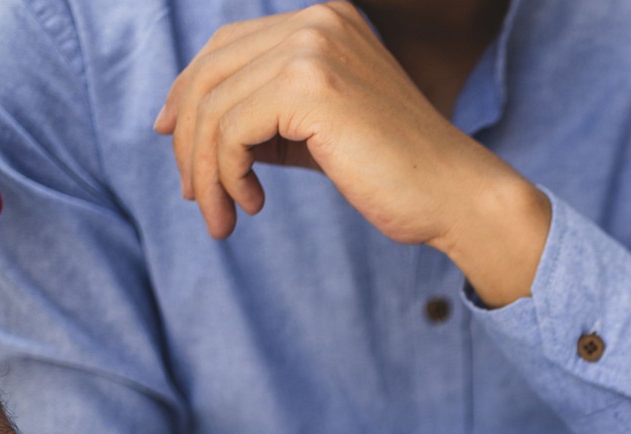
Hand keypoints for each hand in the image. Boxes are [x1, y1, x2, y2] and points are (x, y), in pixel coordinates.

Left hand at [155, 1, 550, 305]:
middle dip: (191, 141)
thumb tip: (184, 126)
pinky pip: (231, 132)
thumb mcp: (319, 131)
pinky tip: (251, 203)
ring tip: (221, 214)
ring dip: (206, 170)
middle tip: (196, 196)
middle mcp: (316, 23)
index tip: (176, 143)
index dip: (189, 95)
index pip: (228, 48)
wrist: (454, 195)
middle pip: (211, 73)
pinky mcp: (309, 88)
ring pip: (214, 107)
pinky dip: (227, 175)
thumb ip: (265, 115)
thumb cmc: (395, 173)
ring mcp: (313, 49)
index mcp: (324, 22)